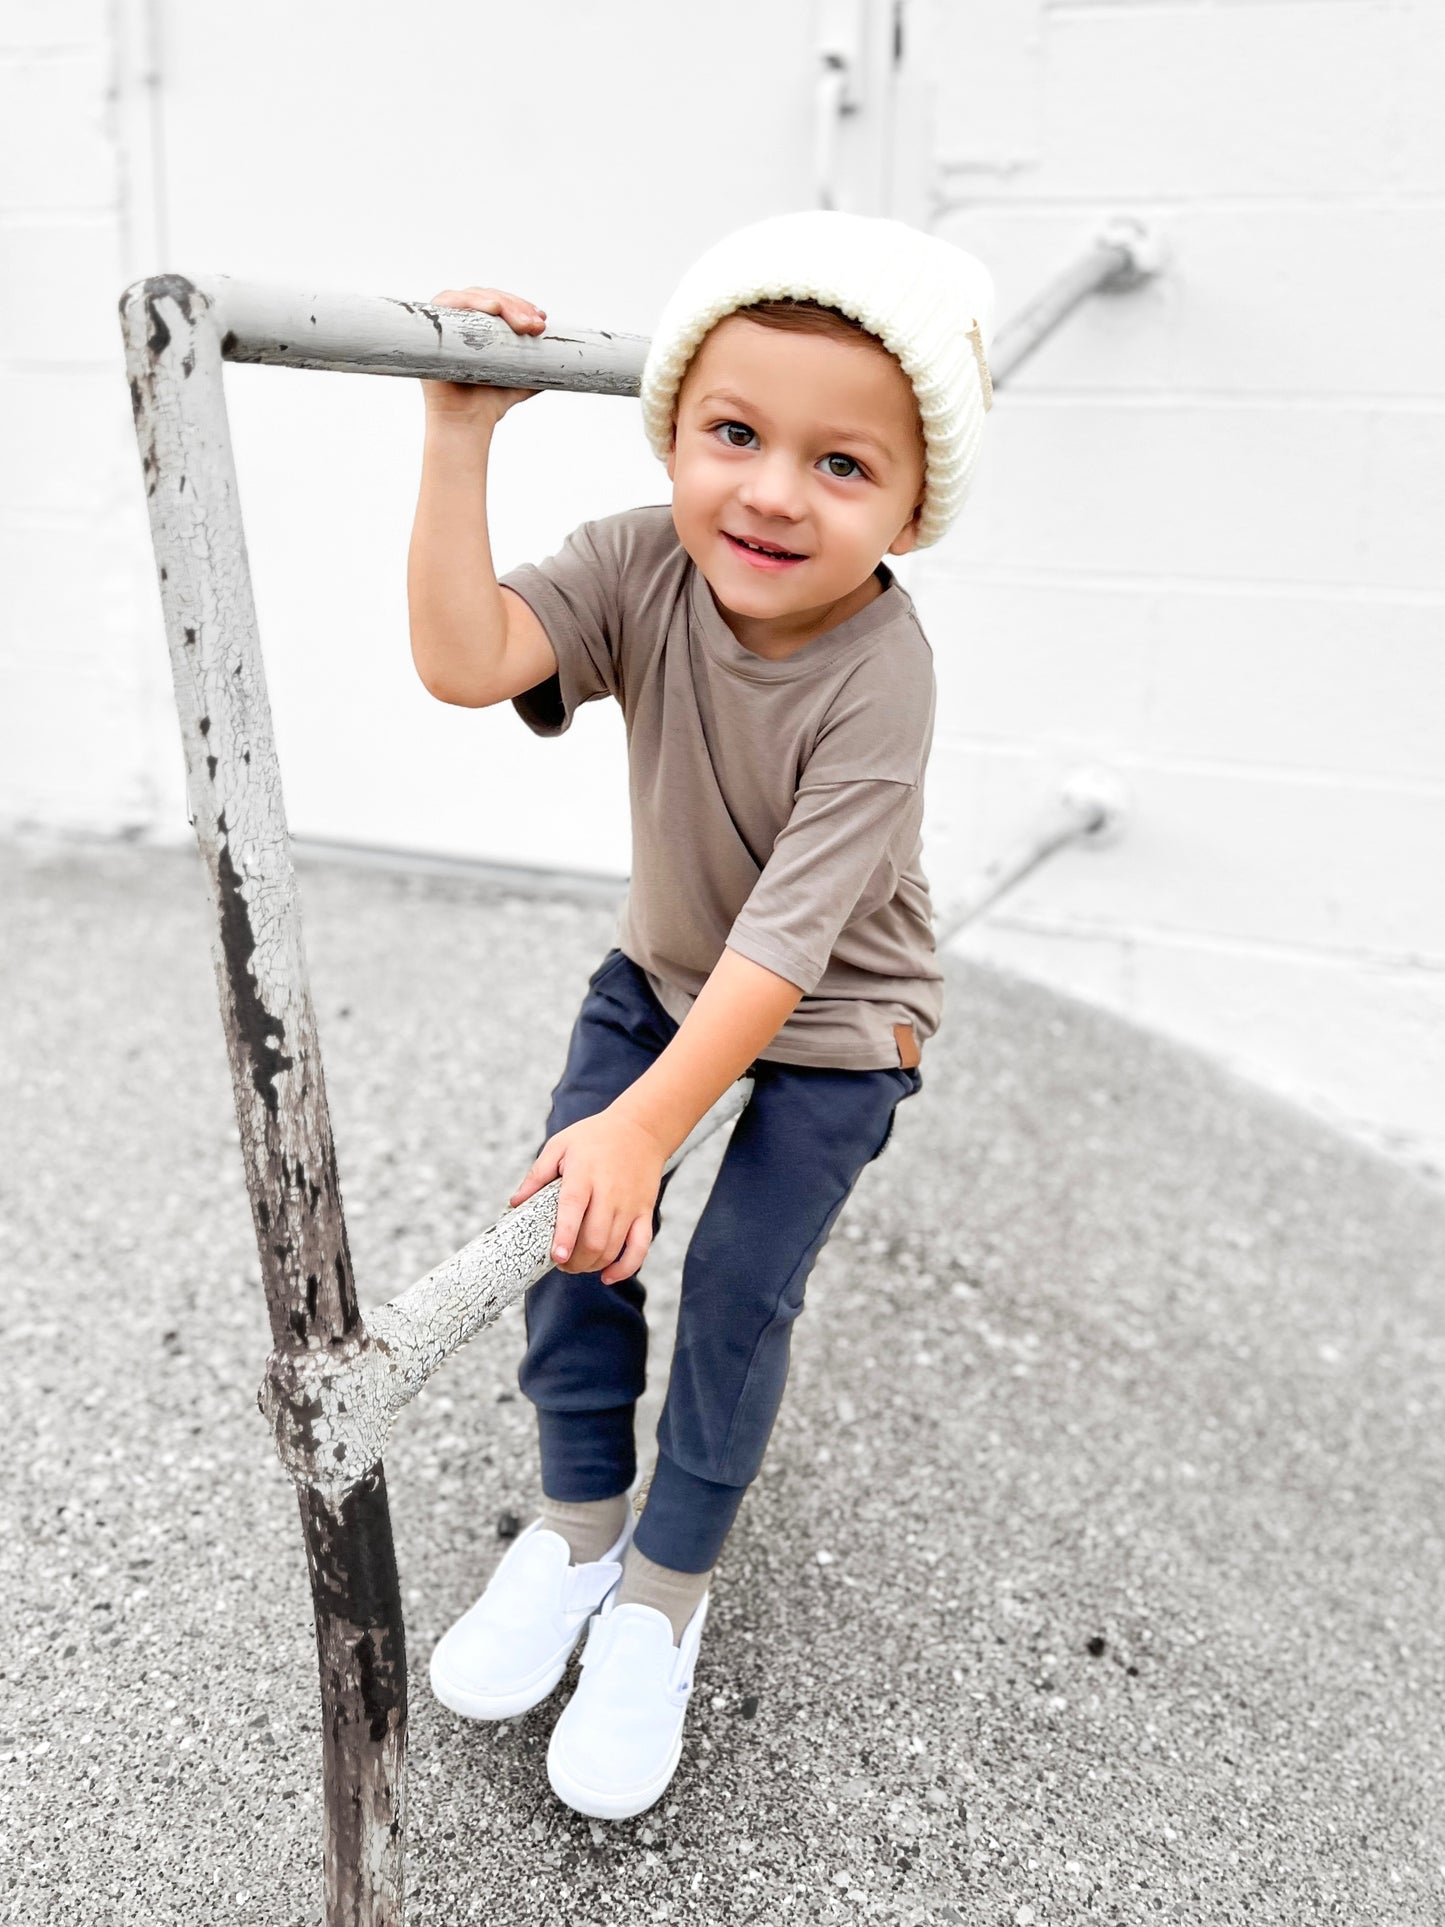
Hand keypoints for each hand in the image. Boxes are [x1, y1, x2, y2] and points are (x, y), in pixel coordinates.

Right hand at [422, 285, 546, 423]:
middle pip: (490, 299)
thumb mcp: (522, 379)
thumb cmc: (490, 403)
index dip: (522, 307)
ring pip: (473, 297)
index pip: (502, 305)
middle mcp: (461, 322)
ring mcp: (445, 323)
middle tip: (535, 327)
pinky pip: (448, 302)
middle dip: (517, 308)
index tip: (542, 321)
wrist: (467, 423)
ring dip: (501, 303)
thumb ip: (539, 368)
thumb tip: (565, 362)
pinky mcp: (430, 328)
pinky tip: (492, 308)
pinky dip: (470, 301)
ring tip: (521, 322)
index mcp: (480, 328)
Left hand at [510, 1106, 666, 1285]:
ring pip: (613, 1247)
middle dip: (576, 1260)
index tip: (557, 1256)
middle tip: (561, 1263)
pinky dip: (625, 1267)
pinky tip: (608, 1276)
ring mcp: (630, 1204)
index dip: (566, 1235)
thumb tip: (515, 1204)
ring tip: (577, 1264)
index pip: (574, 1208)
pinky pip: (640, 1247)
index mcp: (584, 1174)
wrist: (641, 1129)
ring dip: (592, 1265)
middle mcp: (609, 1191)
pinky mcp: (645, 1211)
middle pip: (595, 1237)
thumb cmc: (594, 1137)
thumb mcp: (560, 1145)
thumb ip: (537, 1175)